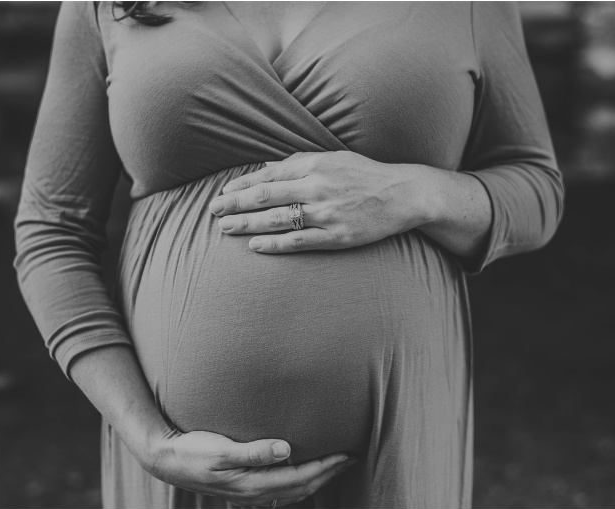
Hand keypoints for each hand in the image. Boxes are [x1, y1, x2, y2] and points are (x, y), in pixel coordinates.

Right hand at [144, 429, 356, 507]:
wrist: (167, 461)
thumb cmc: (193, 451)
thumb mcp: (222, 449)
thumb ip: (254, 451)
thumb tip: (287, 449)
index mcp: (253, 484)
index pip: (300, 478)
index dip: (326, 467)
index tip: (346, 454)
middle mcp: (254, 492)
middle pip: (302, 488)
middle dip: (328, 473)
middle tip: (350, 458)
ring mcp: (249, 492)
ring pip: (293, 491)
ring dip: (316, 479)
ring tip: (333, 465)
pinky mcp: (243, 486)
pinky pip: (280, 489)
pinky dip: (298, 482)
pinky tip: (301, 470)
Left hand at [209, 151, 441, 252]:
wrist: (402, 194)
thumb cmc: (364, 174)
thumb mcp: (332, 158)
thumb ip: (298, 162)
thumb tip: (265, 168)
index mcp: (313, 165)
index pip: (267, 176)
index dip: (241, 186)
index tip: (222, 193)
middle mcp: (316, 187)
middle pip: (265, 197)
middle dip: (235, 205)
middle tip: (213, 211)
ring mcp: (325, 214)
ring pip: (277, 220)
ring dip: (247, 224)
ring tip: (225, 229)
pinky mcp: (336, 236)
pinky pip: (298, 242)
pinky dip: (274, 244)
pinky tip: (254, 245)